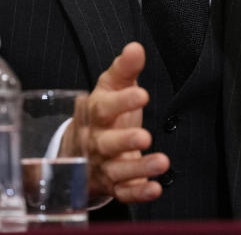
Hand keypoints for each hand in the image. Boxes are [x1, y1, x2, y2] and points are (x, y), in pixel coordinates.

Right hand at [59, 42, 168, 204]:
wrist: (79, 150)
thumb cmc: (102, 113)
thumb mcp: (110, 87)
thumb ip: (124, 69)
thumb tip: (136, 47)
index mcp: (94, 115)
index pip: (103, 108)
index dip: (121, 102)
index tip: (142, 94)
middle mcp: (95, 143)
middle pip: (106, 144)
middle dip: (124, 141)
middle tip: (145, 136)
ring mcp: (103, 166)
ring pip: (117, 171)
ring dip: (138, 168)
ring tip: (162, 162)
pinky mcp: (113, 186)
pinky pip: (124, 192)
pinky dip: (139, 193)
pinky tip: (156, 188)